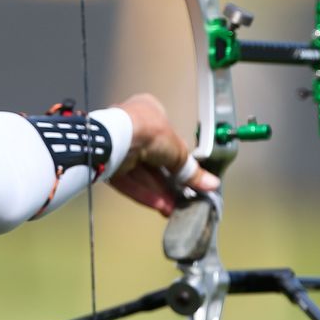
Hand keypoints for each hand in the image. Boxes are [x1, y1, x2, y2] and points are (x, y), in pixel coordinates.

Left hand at [108, 93, 218, 216]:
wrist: (118, 139)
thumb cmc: (148, 131)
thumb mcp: (178, 150)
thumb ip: (191, 170)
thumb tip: (211, 183)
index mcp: (150, 111)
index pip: (168, 138)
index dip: (178, 159)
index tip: (188, 177)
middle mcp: (132, 126)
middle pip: (154, 160)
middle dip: (168, 181)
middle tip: (182, 197)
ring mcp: (119, 145)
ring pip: (141, 173)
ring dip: (158, 190)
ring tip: (173, 207)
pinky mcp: (108, 164)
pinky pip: (129, 180)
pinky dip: (144, 192)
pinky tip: (160, 206)